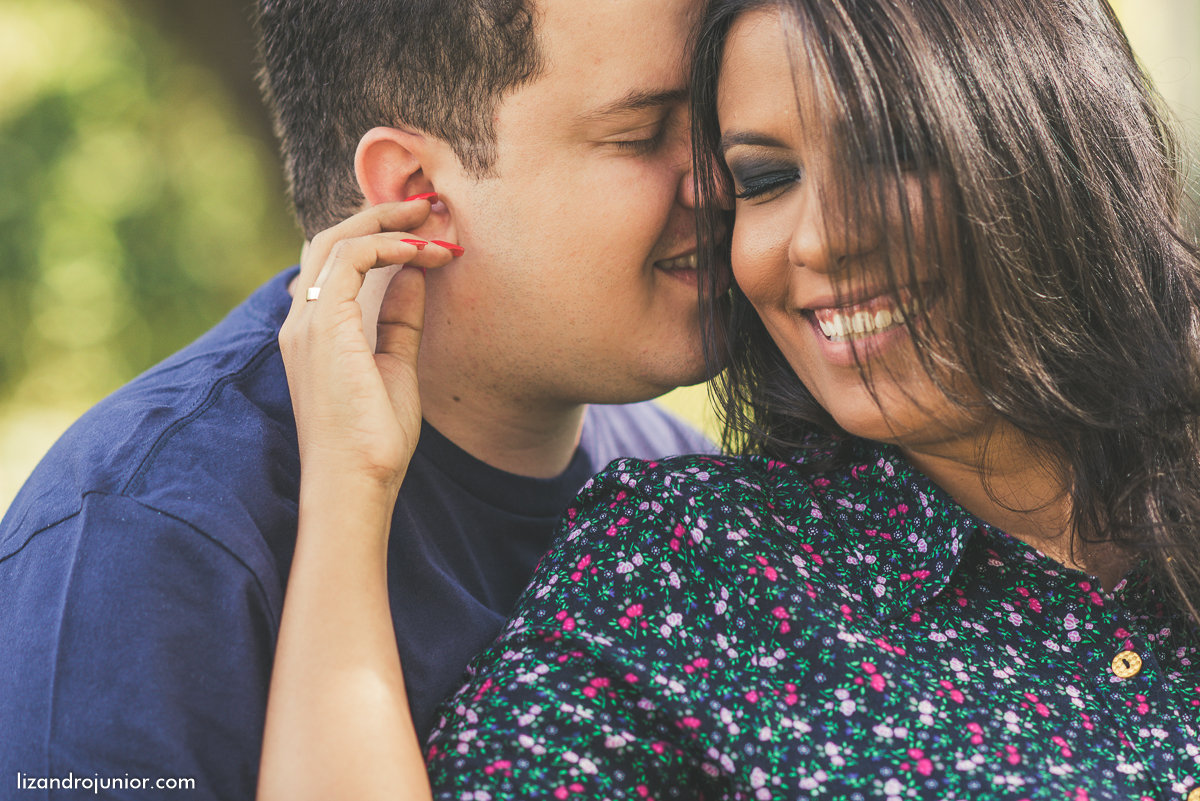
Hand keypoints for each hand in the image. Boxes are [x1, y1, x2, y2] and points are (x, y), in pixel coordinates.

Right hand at [279, 200, 459, 495]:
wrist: (357, 481)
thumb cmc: (375, 438)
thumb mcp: (396, 365)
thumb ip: (399, 318)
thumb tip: (415, 272)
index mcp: (315, 332)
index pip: (336, 263)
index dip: (379, 237)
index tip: (428, 232)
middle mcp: (302, 320)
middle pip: (331, 241)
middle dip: (381, 216)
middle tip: (429, 205)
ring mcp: (307, 321)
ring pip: (338, 240)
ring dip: (389, 224)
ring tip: (432, 219)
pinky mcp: (322, 325)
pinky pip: (352, 259)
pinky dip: (388, 245)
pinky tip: (423, 252)